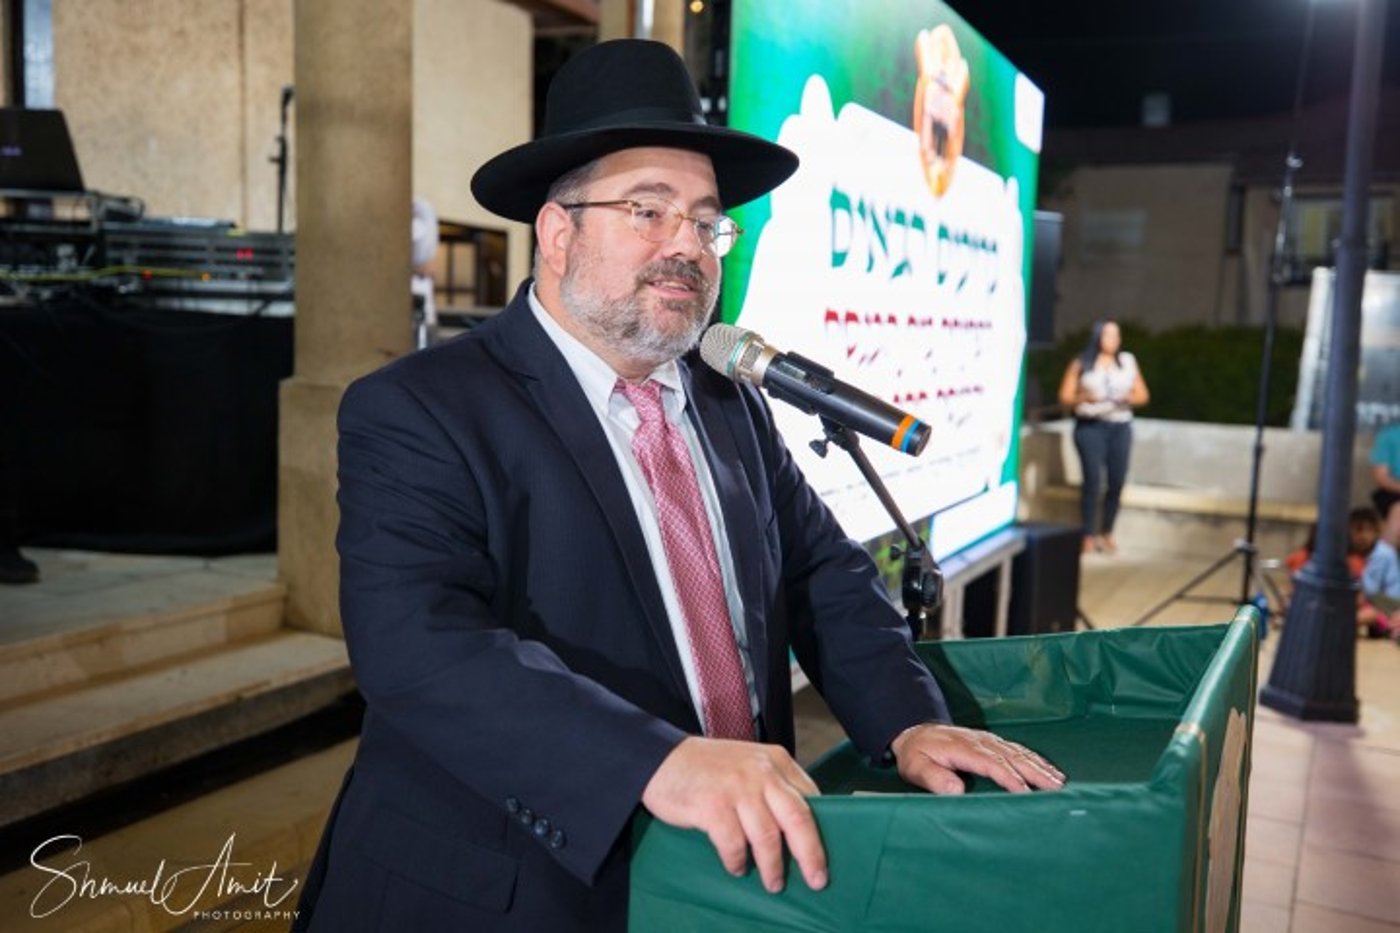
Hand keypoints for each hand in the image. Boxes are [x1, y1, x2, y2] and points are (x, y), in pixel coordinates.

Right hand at [641, 737, 826, 893]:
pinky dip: (738, 861)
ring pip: (768, 837)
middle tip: (817, 880)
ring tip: (773, 884)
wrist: (660, 759)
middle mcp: (760, 772)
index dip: (821, 830)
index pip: (810, 797)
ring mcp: (737, 788)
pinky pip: (734, 844)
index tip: (826, 855)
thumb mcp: (749, 764)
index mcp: (775, 760)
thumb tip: (798, 828)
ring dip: (772, 867)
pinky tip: (737, 867)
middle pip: (798, 818)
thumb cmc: (707, 768)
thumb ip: (773, 786)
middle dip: (811, 855)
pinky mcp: (713, 806)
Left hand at [891, 724, 1065, 793]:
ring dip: (1040, 766)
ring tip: (1060, 782)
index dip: (1009, 779)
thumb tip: (957, 789)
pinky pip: (1018, 749)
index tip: (1026, 793)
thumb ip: (934, 778)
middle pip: (1012, 757)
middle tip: (1057, 789)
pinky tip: (1049, 769)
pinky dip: (1036, 759)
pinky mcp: (993, 742)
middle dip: (1035, 772)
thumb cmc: (917, 754)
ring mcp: (988, 740)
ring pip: (1019, 752)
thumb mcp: (916, 767)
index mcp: (963, 748)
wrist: (916, 732)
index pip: (991, 764)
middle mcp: (980, 742)